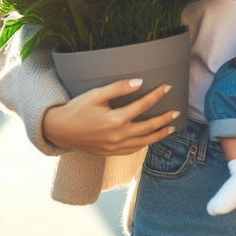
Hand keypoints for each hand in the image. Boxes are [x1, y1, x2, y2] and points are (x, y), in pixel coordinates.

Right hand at [42, 79, 178, 155]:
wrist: (59, 130)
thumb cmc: (77, 109)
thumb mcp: (96, 94)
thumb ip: (119, 88)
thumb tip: (140, 82)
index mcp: (114, 120)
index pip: (142, 106)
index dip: (156, 95)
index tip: (168, 87)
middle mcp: (117, 136)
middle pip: (148, 127)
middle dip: (164, 118)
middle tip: (177, 111)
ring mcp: (114, 147)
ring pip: (144, 142)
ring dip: (159, 135)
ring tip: (171, 128)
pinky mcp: (110, 153)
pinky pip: (133, 150)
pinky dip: (145, 144)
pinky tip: (151, 139)